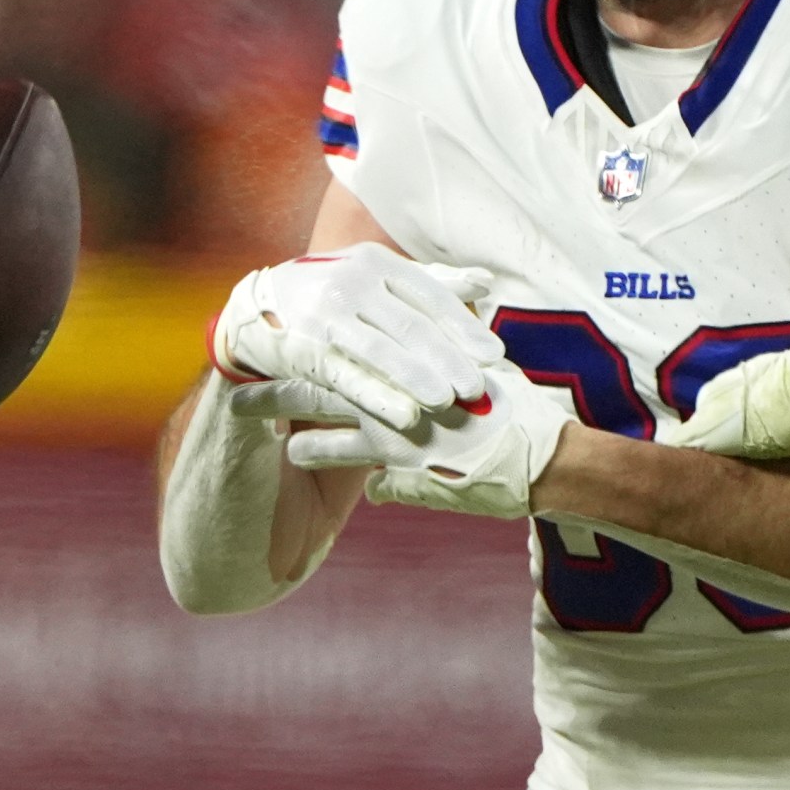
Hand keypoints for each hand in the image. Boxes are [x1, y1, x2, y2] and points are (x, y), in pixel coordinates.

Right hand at [209, 243, 503, 427]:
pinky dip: (378, 397)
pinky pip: (348, 376)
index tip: (494, 355)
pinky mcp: (305, 347)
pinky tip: (406, 416)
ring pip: (382, 350)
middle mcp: (353, 281)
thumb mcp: (379, 280)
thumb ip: (432, 283)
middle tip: (477, 388)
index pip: (431, 296)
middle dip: (448, 359)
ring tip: (449, 402)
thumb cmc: (336, 297)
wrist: (258, 311)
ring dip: (418, 379)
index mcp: (377, 263)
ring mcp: (327, 313)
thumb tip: (485, 282)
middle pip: (411, 325)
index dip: (464, 326)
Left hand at [255, 360, 573, 521]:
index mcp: (423, 354)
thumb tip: (427, 364)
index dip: (320, 333)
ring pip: (324, 401)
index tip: (287, 328)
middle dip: (282, 361)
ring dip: (279, 405)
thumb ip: (444, 376)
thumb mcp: (484, 384)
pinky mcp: (402, 455)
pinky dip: (314, 447)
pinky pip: (343, 448)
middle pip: (330, 359)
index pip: (359, 334)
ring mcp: (401, 415)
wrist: (548, 460)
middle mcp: (406, 378)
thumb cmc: (522, 420)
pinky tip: (287, 449)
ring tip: (241, 406)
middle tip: (243, 357)